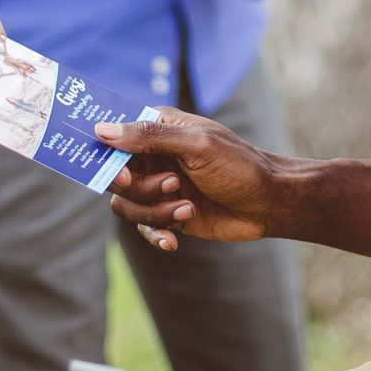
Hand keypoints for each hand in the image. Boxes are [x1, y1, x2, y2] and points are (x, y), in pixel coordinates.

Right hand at [96, 109, 288, 249]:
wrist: (269, 203)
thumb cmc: (238, 165)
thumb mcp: (196, 146)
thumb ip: (149, 137)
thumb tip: (101, 130)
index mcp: (159, 129)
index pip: (114, 137)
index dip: (108, 157)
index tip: (122, 175)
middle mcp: (154, 156)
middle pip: (117, 178)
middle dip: (142, 189)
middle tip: (174, 185)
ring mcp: (160, 186)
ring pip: (128, 205)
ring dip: (155, 213)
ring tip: (187, 209)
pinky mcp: (168, 214)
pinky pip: (145, 227)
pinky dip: (156, 234)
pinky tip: (173, 241)